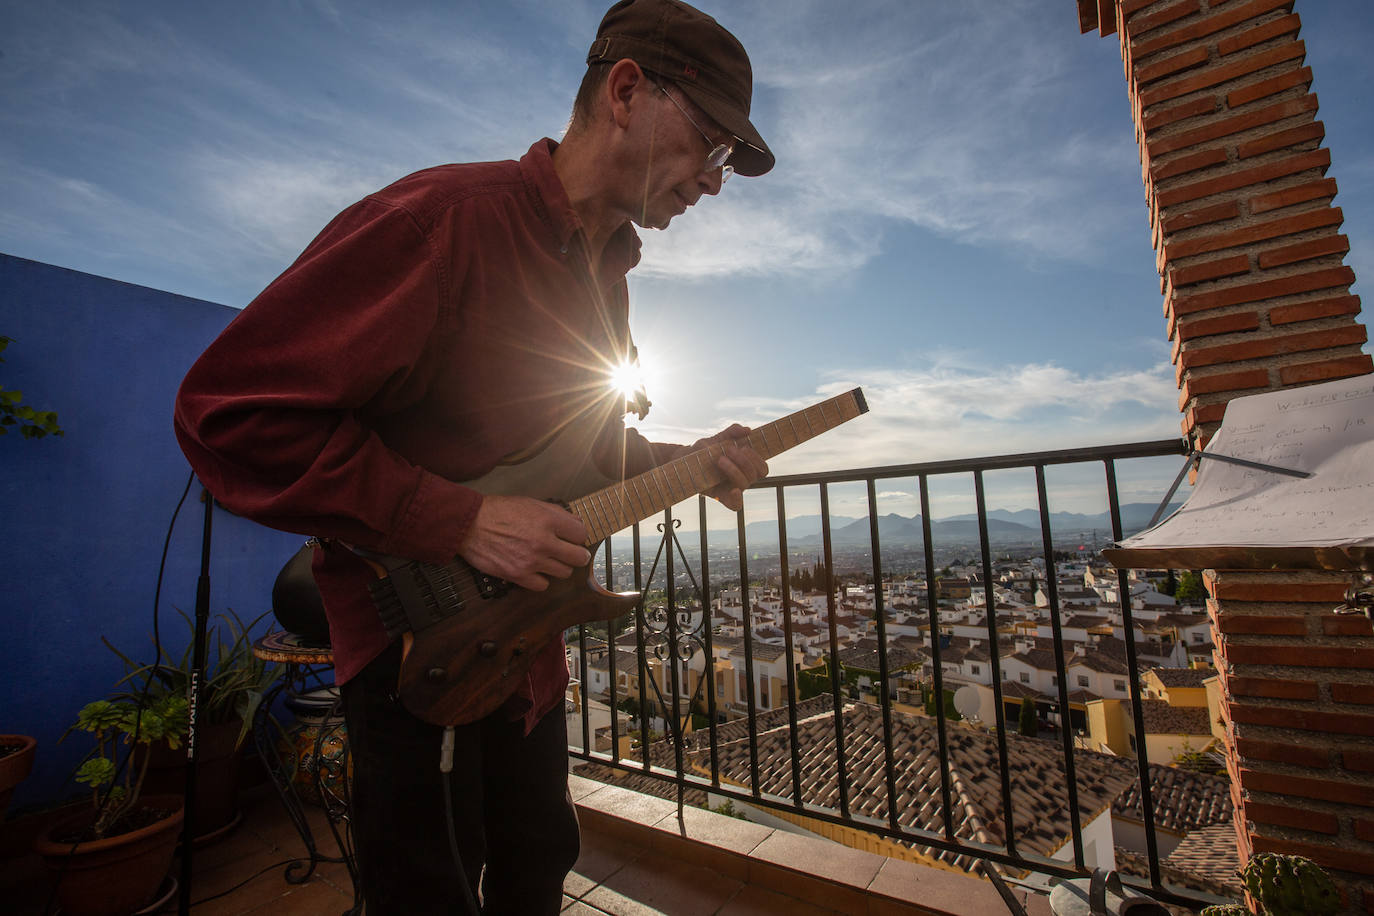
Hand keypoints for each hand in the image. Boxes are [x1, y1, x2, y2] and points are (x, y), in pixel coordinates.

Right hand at [456, 494, 590, 591]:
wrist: (470, 524)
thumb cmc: (498, 511)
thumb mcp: (530, 503)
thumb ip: (555, 513)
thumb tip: (575, 522)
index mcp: (548, 520)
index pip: (581, 534)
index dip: (579, 536)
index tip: (574, 538)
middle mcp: (543, 541)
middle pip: (578, 557)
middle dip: (578, 555)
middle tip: (572, 554)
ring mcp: (531, 561)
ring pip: (564, 572)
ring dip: (559, 567)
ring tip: (550, 560)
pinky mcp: (518, 575)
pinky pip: (543, 585)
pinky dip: (541, 579)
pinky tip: (536, 570)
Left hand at [693, 423, 767, 510]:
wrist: (684, 459)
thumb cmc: (704, 449)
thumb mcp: (718, 438)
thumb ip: (733, 432)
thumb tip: (748, 430)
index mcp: (745, 466)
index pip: (762, 468)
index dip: (757, 459)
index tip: (744, 447)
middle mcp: (741, 478)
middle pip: (755, 475)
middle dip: (744, 461)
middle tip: (728, 450)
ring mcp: (731, 488)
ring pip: (744, 484)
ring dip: (735, 470)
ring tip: (719, 459)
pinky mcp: (720, 497)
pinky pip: (735, 505)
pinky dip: (737, 499)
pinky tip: (733, 490)